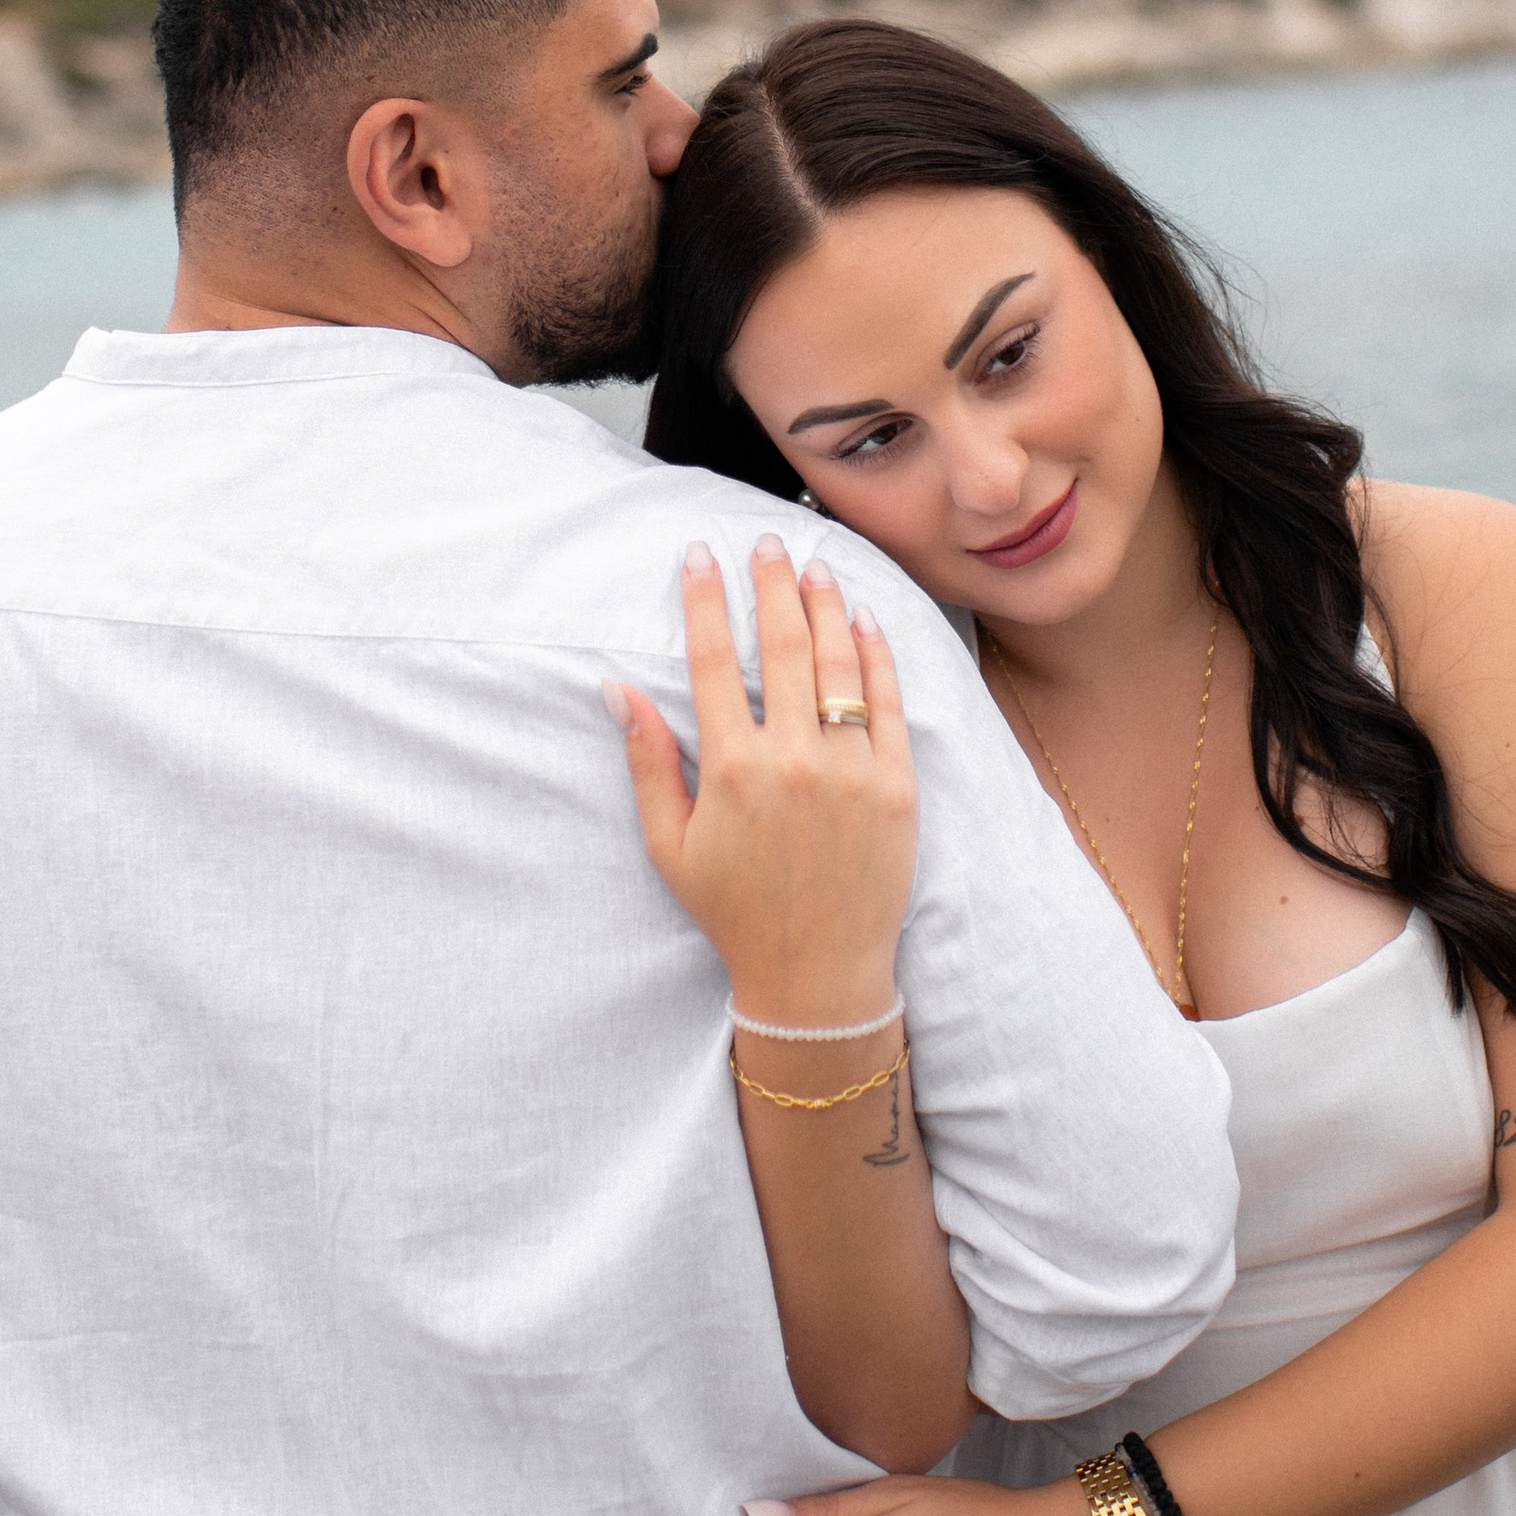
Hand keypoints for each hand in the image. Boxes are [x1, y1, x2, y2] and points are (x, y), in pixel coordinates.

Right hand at [609, 539, 915, 1020]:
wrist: (819, 973)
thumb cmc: (736, 911)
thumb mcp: (671, 845)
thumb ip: (648, 762)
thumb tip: (617, 688)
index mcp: (731, 770)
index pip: (711, 662)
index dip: (702, 601)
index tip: (698, 556)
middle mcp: (792, 760)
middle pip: (779, 644)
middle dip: (768, 582)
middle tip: (764, 541)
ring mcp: (851, 770)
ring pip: (838, 662)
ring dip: (824, 603)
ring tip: (814, 564)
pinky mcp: (898, 785)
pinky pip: (889, 702)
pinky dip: (878, 653)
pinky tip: (864, 618)